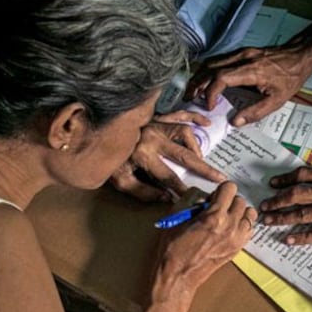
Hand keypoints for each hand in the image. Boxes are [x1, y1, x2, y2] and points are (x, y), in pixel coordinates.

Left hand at [108, 111, 225, 201]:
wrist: (92, 132)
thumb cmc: (108, 159)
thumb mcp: (120, 181)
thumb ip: (144, 192)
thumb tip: (167, 198)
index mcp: (143, 154)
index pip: (169, 176)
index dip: (182, 188)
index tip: (194, 197)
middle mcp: (153, 137)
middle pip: (185, 155)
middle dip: (204, 168)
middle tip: (219, 177)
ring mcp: (155, 124)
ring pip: (184, 132)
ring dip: (195, 146)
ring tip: (201, 158)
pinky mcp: (156, 116)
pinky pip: (179, 113)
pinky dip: (194, 116)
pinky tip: (206, 122)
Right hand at [151, 181, 256, 302]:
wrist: (178, 276)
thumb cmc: (173, 248)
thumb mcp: (176, 217)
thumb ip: (192, 200)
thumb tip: (203, 195)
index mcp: (214, 216)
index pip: (230, 188)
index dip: (220, 190)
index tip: (213, 196)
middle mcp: (230, 226)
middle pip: (241, 200)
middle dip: (229, 200)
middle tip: (217, 207)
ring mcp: (237, 239)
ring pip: (250, 214)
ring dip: (239, 212)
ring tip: (227, 217)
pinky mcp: (238, 248)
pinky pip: (250, 229)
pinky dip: (242, 225)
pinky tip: (230, 229)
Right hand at [185, 39, 311, 126]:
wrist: (300, 56)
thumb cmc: (290, 78)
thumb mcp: (277, 101)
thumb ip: (255, 112)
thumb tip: (234, 122)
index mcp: (251, 71)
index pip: (221, 78)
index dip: (210, 92)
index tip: (209, 106)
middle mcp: (243, 58)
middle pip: (210, 68)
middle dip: (196, 84)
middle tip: (189, 99)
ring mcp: (241, 53)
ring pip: (211, 61)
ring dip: (199, 76)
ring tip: (193, 91)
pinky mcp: (241, 52)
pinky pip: (218, 59)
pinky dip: (207, 70)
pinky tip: (205, 80)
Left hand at [259, 166, 311, 244]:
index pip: (305, 175)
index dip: (286, 179)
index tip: (274, 183)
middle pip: (298, 195)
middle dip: (278, 199)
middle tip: (263, 204)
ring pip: (303, 213)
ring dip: (282, 217)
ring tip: (267, 220)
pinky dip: (301, 237)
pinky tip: (288, 240)